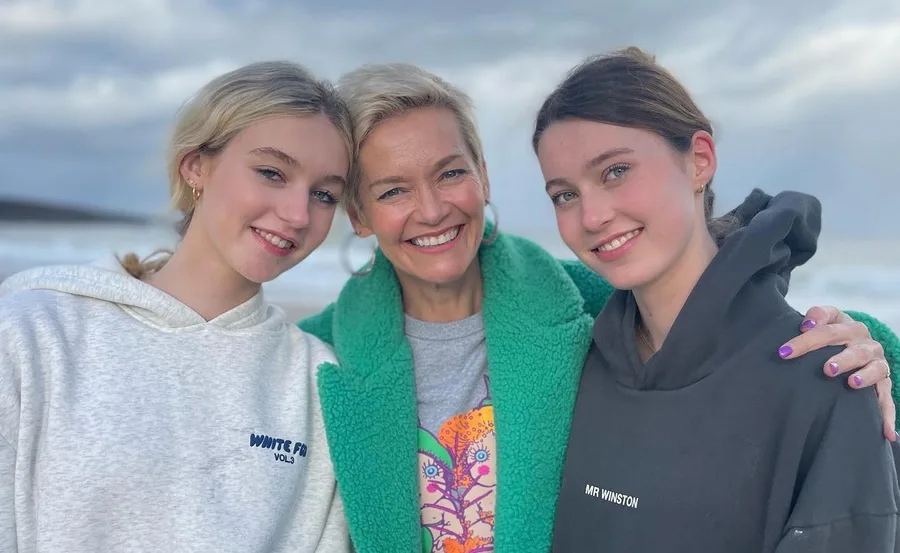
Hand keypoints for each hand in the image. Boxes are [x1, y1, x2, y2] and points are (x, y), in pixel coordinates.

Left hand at [779, 305, 895, 441]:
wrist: (851, 340)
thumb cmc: (826, 334)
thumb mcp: (820, 322)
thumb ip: (814, 318)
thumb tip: (805, 324)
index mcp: (846, 325)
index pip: (827, 328)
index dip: (806, 339)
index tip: (785, 353)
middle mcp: (864, 341)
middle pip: (855, 348)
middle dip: (842, 358)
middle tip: (827, 369)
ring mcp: (876, 361)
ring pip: (875, 367)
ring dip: (865, 376)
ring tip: (853, 384)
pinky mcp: (883, 381)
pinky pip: (886, 399)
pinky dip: (887, 415)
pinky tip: (887, 433)